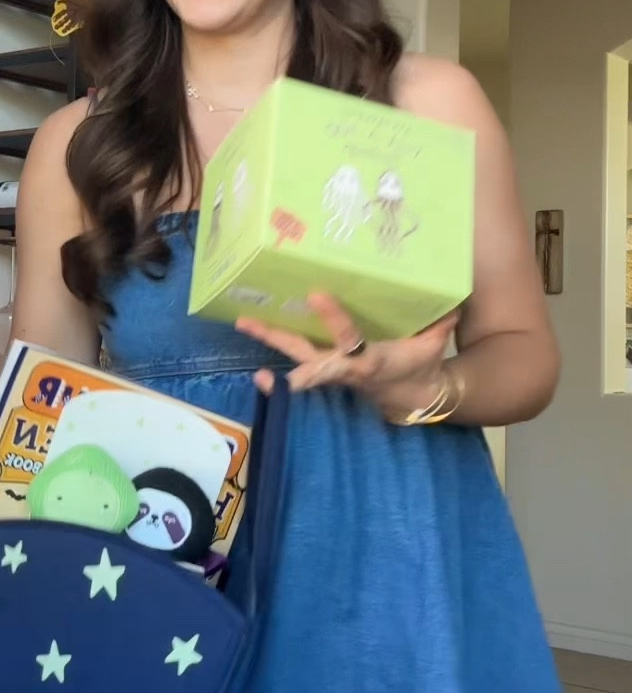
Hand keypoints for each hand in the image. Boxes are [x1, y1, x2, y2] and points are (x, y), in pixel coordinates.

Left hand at [236, 293, 460, 422]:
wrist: (415, 399)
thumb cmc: (423, 365)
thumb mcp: (436, 345)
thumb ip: (439, 323)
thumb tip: (450, 296)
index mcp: (370, 359)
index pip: (348, 337)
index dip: (333, 318)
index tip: (316, 293)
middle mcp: (344, 366)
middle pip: (306, 352)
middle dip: (279, 337)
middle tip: (250, 321)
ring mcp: (332, 370)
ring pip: (296, 355)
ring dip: (270, 339)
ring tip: (243, 321)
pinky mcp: (326, 371)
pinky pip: (298, 369)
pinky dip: (275, 374)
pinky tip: (256, 366)